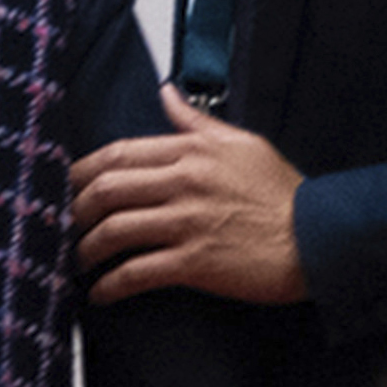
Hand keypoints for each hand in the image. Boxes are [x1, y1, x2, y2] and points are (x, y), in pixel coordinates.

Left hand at [69, 85, 307, 304]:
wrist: (319, 238)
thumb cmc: (283, 196)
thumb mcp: (244, 144)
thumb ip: (197, 121)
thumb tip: (166, 93)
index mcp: (194, 152)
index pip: (118, 154)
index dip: (82, 172)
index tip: (69, 188)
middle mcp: (185, 184)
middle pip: (105, 191)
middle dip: (74, 211)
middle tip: (66, 226)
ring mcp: (189, 223)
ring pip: (113, 231)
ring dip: (86, 250)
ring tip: (79, 260)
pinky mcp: (196, 262)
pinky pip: (136, 273)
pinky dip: (110, 285)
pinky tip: (101, 293)